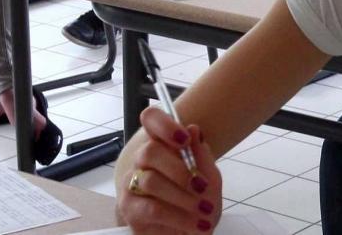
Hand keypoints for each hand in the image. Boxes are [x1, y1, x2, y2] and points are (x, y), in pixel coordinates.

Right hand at [117, 108, 221, 233]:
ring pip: (151, 181)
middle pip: (149, 151)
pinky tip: (196, 224)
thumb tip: (194, 130)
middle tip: (201, 185)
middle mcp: (141, 162)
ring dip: (183, 197)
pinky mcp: (130, 210)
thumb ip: (202, 157)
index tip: (185, 138)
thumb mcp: (210, 181)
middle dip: (179, 170)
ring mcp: (132, 185)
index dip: (164, 124)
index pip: (151, 119)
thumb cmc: (198, 203)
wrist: (192, 233)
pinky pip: (152, 209)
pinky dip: (179, 217)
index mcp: (161, 146)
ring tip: (204, 211)